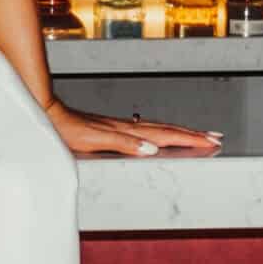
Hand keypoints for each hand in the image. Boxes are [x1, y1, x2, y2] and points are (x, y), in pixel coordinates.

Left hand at [44, 100, 222, 159]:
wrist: (46, 113)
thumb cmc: (66, 129)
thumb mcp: (94, 140)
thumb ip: (124, 144)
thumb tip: (151, 150)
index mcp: (127, 131)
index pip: (165, 136)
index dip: (189, 139)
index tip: (211, 142)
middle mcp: (127, 127)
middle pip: (167, 129)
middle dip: (193, 134)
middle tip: (216, 137)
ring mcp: (120, 126)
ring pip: (158, 128)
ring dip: (180, 131)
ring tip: (198, 134)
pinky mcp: (111, 128)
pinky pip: (145, 129)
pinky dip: (160, 132)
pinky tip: (159, 135)